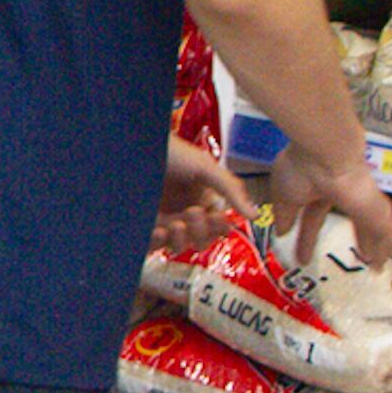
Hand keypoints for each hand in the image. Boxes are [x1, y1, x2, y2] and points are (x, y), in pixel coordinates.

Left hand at [152, 135, 255, 253]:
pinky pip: (154, 245)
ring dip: (181, 239)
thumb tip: (255, 216)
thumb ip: (231, 190)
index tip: (218, 217)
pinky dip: (159, 242)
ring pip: (179, 246)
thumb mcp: (206, 167)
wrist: (136, 146)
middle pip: (199, 239)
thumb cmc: (171, 151)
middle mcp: (183, 211)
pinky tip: (160, 230)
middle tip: (193, 212)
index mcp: (202, 198)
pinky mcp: (142, 226)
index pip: (217, 225)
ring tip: (176, 224)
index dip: (219, 226)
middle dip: (200, 231)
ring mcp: (162, 219)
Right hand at [270, 140, 391, 275]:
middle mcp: (345, 194)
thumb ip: (284, 217)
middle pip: (356, 225)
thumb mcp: (283, 198)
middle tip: (364, 261)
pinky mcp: (376, 210)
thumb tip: (280, 233)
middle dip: (360, 243)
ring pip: (377, 231)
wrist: (323, 153)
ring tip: (384, 270)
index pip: (315, 219)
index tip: (301, 258)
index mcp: (320, 190)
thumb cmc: (301, 167)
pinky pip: (391, 235)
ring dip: (382, 251)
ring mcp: (364, 202)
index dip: (308, 240)